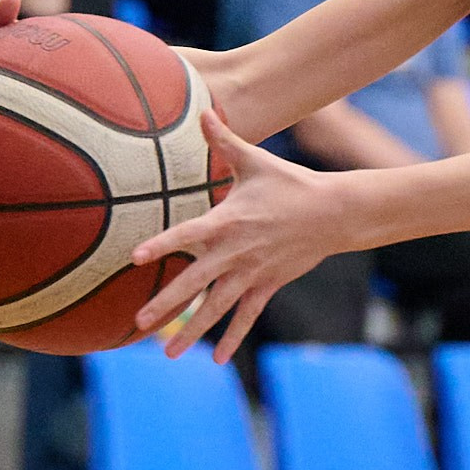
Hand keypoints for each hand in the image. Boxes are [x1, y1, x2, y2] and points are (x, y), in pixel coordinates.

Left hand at [130, 109, 342, 363]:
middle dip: (167, 303)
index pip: (188, 233)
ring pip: (217, 307)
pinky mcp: (267, 285)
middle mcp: (237, 251)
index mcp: (229, 220)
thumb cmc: (290, 183)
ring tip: (167, 354)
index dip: (162, 243)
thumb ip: (224, 140)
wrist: (334, 212)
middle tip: (138, 323)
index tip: (134, 256)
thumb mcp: (257, 161)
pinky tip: (216, 359)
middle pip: (196, 281)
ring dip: (192, 330)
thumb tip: (201, 110)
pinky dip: (232, 338)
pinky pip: (246, 315)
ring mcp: (252, 273)